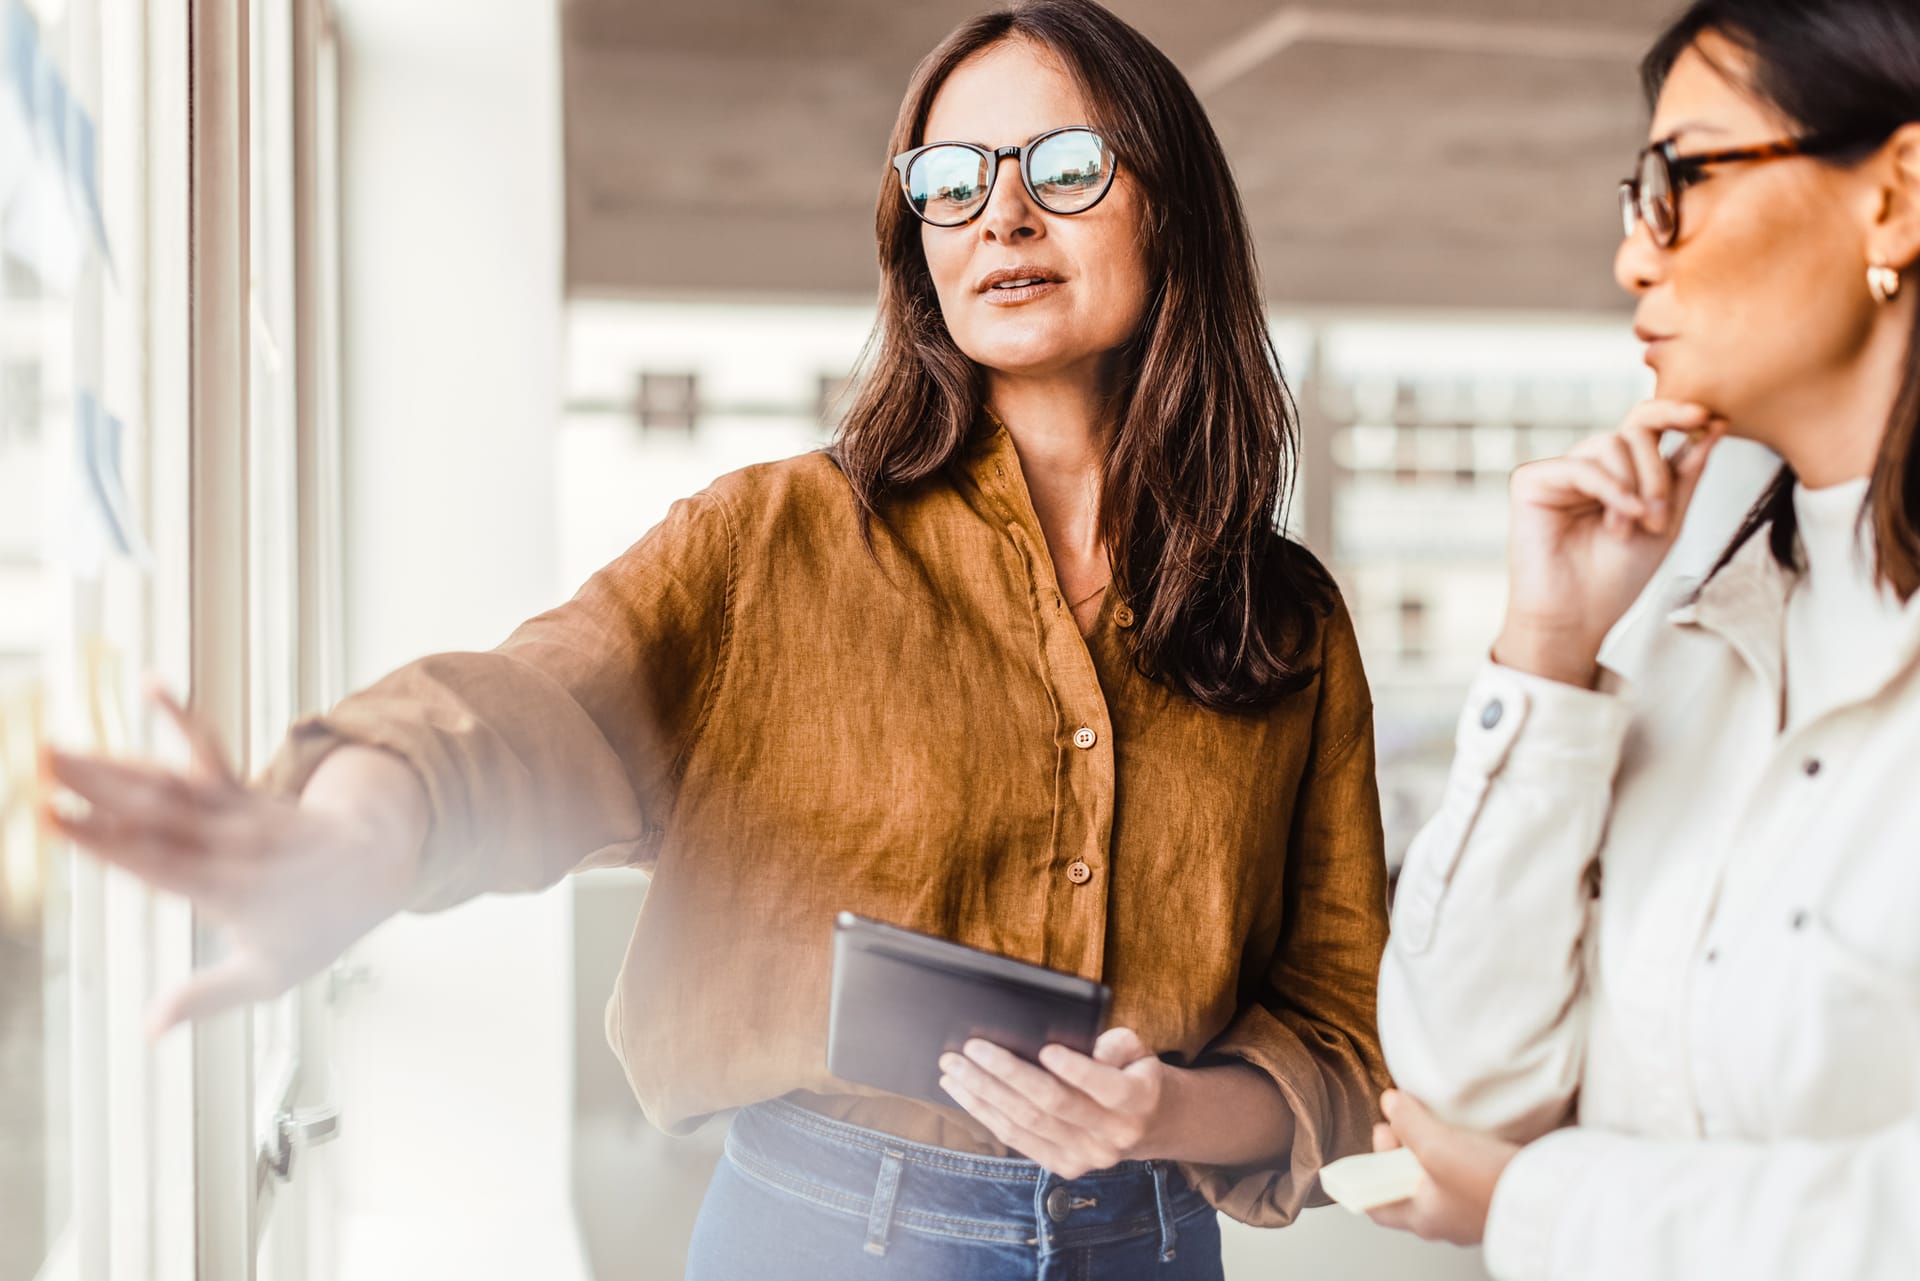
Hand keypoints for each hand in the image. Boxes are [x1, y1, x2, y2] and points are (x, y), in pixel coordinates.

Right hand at [38, 684, 424, 1037]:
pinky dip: (180, 717)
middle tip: (37, 764)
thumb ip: (205, 997)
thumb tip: (147, 1030)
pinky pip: (209, 750)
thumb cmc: (316, 926)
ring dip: (113, 762)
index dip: (105, 841)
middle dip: (95, 788)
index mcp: (230, 892)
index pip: (157, 864)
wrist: (379, 865)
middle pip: (155, 813)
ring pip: (170, 783)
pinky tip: (149, 683)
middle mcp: (233, 843)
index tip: (53, 820)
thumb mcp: (268, 974)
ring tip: (54, 744)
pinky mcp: (245, 789)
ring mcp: (240, 811)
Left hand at [938, 1027, 1167, 1177]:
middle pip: (1052, 1103)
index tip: (1045, 1049)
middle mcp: (1111, 1136)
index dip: (1075, 1070)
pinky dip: (986, 1114)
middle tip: (972, 1047)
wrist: (1149, 1124)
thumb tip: (1089, 1048)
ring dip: (984, 1093)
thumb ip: (1118, 1044)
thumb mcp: (1139, 1051)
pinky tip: (963, 1092)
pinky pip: (1018, 1139)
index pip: (1104, 1087)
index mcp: (1136, 1101)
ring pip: (1027, 1123)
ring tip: (954, 1067)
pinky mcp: (1063, 1166)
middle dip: (1007, 1073)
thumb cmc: (1133, 1073)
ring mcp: (1085, 1156)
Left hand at [1365, 1089, 1521, 1246]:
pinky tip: (1465, 1137)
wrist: (1548, 1195)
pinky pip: (1464, 1177)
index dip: (1369, 1171)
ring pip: (1436, 1180)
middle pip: (1407, 1186)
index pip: (1378, 1204)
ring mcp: (1471, 1212)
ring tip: (1434, 1125)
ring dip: (1430, 1152)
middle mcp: (1445, 1221)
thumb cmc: (1488, 1182)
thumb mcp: (1435, 1145)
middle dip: (1401, 1152)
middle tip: (1405, 1121)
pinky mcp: (1494, 1198)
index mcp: (1422, 1218)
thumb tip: (1390, 1103)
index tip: (1379, 1136)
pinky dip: (1457, 1156)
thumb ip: (1407, 1122)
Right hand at [1496, 401, 1726, 686]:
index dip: (1675, 412)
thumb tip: (1714, 425)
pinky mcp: (1531, 482)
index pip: (1646, 424)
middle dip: (1658, 471)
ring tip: (1632, 528)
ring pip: (1610, 444)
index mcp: (1621, 473)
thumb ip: (1687, 475)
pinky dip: (1609, 489)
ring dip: (1634, 486)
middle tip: (1660, 517)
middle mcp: (1590, 466)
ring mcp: (1560, 472)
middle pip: (1634, 430)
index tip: (1708, 417)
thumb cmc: (1616, 579)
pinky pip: (1579, 466)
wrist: (1577, 618)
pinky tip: (1620, 518)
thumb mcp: (1668, 522)